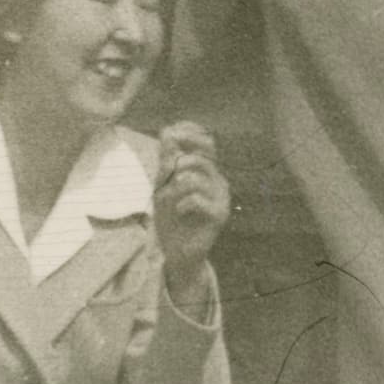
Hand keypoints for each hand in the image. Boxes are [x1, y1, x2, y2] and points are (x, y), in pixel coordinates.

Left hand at [155, 123, 229, 309]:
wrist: (177, 252)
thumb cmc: (171, 218)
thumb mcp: (163, 186)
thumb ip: (166, 161)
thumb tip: (167, 131)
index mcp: (207, 171)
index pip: (206, 141)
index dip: (190, 132)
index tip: (169, 131)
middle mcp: (217, 180)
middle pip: (207, 151)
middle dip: (183, 153)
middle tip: (169, 166)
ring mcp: (221, 197)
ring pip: (195, 176)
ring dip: (175, 184)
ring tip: (169, 196)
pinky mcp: (219, 214)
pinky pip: (196, 199)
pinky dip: (181, 203)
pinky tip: (179, 211)